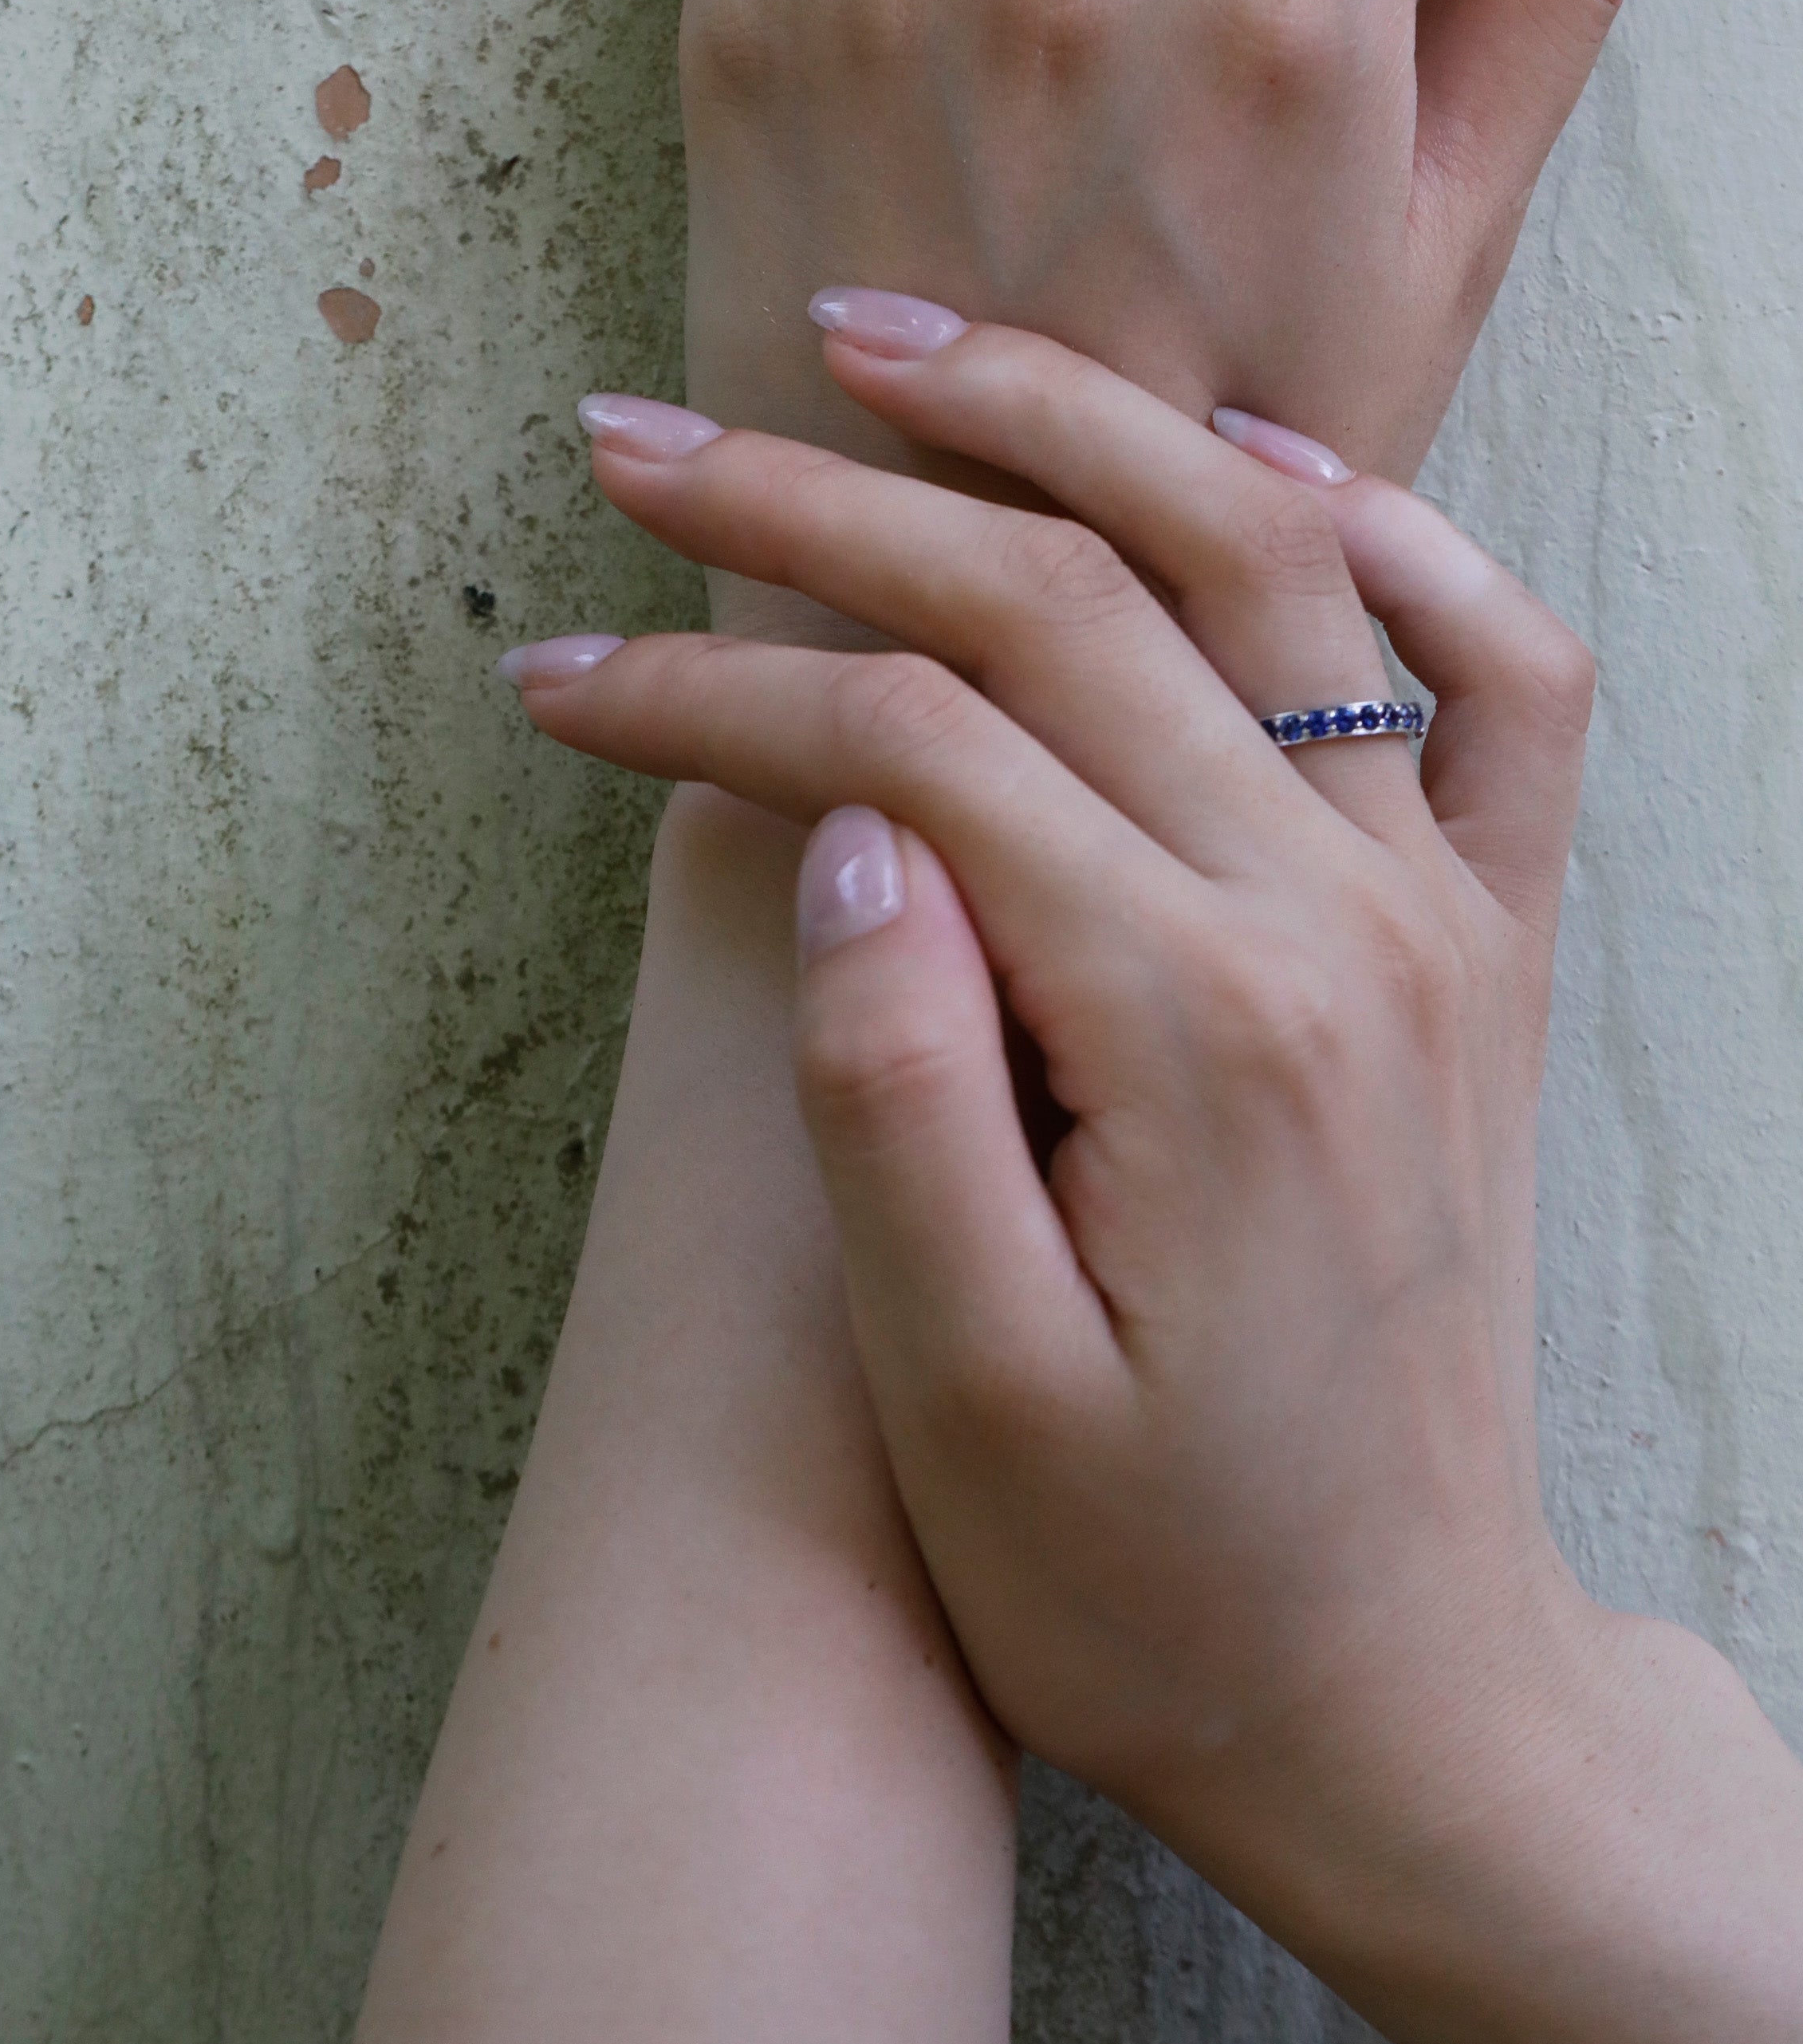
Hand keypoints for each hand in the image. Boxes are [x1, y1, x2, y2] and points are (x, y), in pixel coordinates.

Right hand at [505, 312, 1594, 1904]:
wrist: (1399, 1699)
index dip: (707, 687)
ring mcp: (1437, 917)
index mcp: (1196, 1032)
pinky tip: (1259, 467)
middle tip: (640, 437)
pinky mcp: (1486, 945)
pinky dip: (1391, 536)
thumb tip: (846, 831)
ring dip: (1070, 424)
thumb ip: (899, 1100)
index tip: (549, 678)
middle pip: (1061, 603)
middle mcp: (1342, 928)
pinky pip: (1494, 676)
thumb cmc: (1151, 1587)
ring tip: (884, 344)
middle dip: (824, 504)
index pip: (915, 743)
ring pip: (1262, 564)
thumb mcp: (965, 1399)